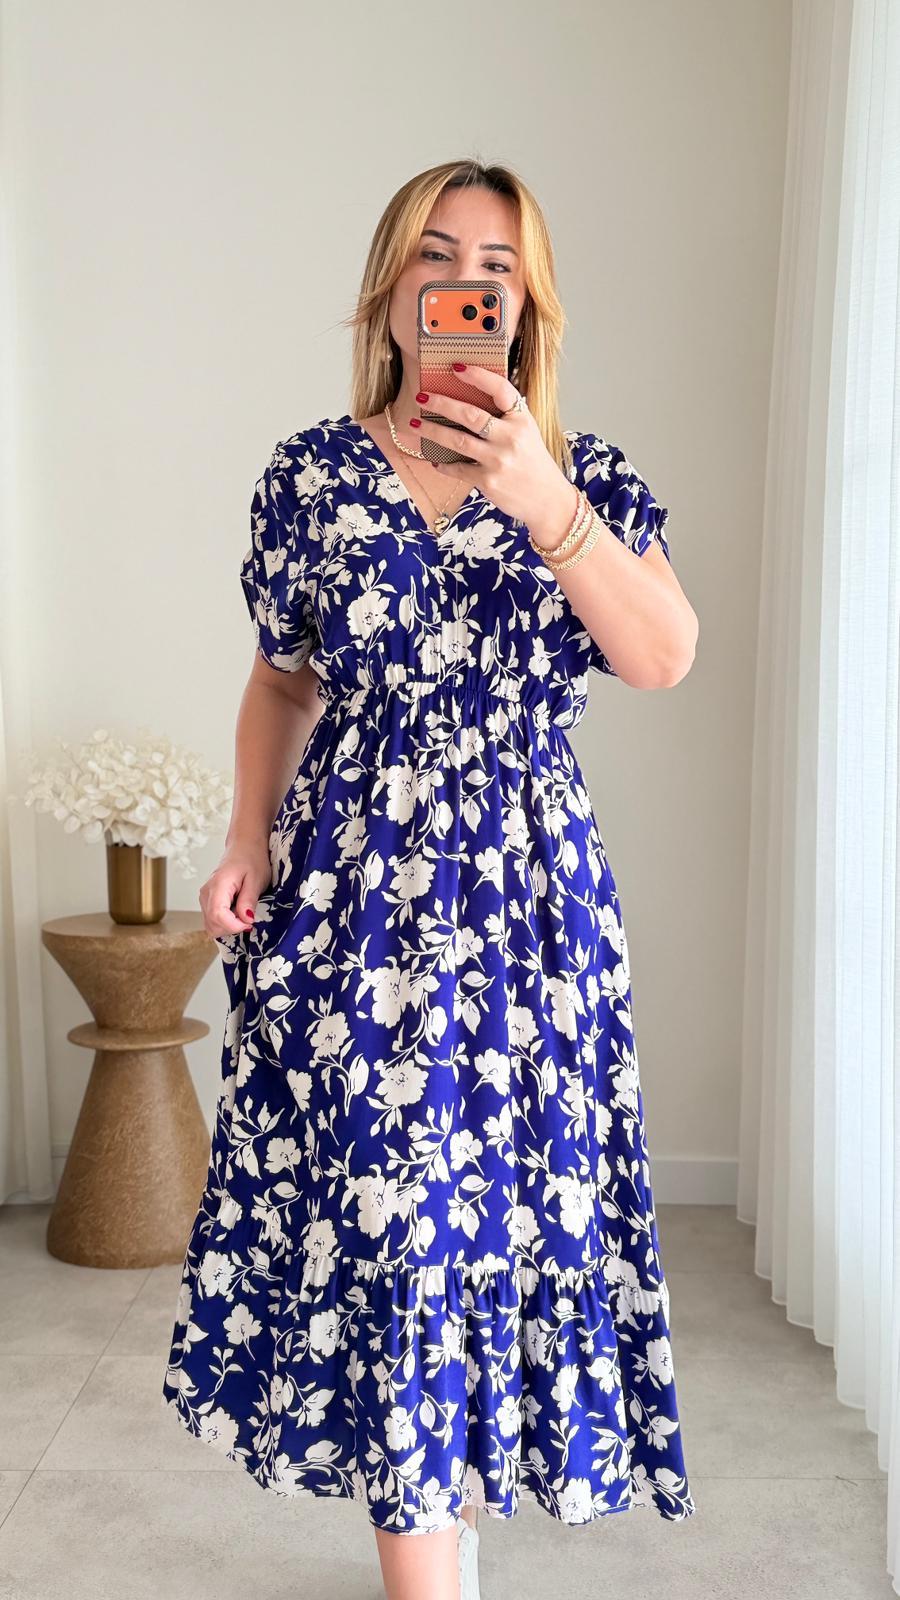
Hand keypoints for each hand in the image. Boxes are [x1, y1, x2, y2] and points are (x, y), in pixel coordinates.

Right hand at [200, 844, 272, 938]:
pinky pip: (213, 920)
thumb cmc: (252, 859)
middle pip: (212, 925)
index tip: (250, 922)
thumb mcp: (257, 879)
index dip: (234, 926)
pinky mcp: (208, 901)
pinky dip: (226, 922)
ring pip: (211, 926)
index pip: (217, 916)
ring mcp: (205, 898)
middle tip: (248, 917)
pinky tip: (237, 912)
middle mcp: (206, 893)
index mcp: (218, 885)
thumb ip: (249, 900)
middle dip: (232, 928)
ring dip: (229, 926)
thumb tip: (246, 920)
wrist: (244, 847)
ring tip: (243, 912)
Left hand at [412, 365, 575, 531]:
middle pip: (471, 415)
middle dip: (442, 403)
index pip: (500, 390)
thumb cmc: (534, 464)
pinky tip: (435, 461)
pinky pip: (458, 469)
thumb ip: (507, 417)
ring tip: (415, 424)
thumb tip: (473, 400)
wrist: (548, 500)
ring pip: (458, 440)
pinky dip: (444, 465)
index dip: (478, 376)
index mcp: (522, 420)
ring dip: (432, 431)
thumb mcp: (528, 433)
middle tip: (422, 396)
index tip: (456, 367)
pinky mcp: (488, 481)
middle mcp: (511, 437)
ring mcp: (498, 460)